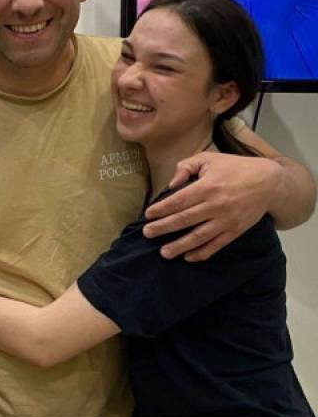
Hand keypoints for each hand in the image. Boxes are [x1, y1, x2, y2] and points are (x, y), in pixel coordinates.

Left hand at [144, 152, 282, 260]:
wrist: (269, 183)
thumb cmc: (235, 168)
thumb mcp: (209, 159)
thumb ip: (186, 167)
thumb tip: (171, 184)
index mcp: (208, 186)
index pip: (179, 201)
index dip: (162, 209)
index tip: (148, 214)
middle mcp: (216, 205)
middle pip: (185, 220)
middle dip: (163, 228)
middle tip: (147, 233)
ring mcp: (226, 220)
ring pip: (199, 236)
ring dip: (180, 246)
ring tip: (164, 253)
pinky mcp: (235, 230)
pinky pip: (217, 245)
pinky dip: (203, 253)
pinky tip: (188, 257)